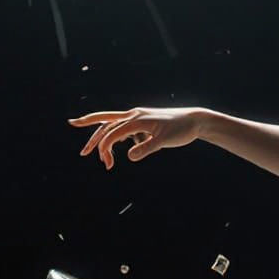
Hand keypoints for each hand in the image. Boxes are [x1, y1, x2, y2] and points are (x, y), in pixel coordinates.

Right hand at [68, 107, 204, 169]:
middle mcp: (134, 115)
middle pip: (106, 125)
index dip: (105, 147)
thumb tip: (130, 158)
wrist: (195, 120)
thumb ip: (147, 148)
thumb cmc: (181, 129)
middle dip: (93, 138)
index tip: (106, 163)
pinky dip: (121, 139)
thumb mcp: (165, 140)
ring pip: (114, 126)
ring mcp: (138, 118)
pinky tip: (124, 148)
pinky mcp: (144, 122)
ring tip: (101, 157)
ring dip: (104, 140)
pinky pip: (126, 130)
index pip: (113, 132)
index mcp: (136, 119)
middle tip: (83, 153)